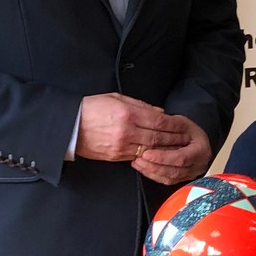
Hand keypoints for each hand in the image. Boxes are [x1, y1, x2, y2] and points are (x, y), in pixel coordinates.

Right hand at [77, 93, 191, 163]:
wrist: (69, 126)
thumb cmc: (91, 108)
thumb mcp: (116, 98)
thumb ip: (140, 105)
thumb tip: (160, 112)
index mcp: (127, 113)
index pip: (158, 121)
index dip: (173, 125)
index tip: (183, 125)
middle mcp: (126, 131)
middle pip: (158, 137)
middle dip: (174, 139)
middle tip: (187, 139)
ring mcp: (121, 145)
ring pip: (150, 149)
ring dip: (166, 150)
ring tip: (178, 149)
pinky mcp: (116, 156)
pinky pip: (138, 157)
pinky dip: (151, 156)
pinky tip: (159, 154)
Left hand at [134, 117, 212, 185]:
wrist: (195, 139)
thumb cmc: (189, 130)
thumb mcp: (182, 122)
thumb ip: (171, 124)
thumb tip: (157, 122)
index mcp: (201, 150)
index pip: (182, 158)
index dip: (163, 158)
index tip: (147, 154)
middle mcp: (199, 165)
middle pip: (175, 171)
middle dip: (154, 166)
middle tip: (138, 159)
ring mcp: (191, 173)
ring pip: (170, 178)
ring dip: (152, 172)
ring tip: (138, 163)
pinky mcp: (183, 178)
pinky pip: (168, 181)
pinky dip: (153, 176)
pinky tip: (143, 168)